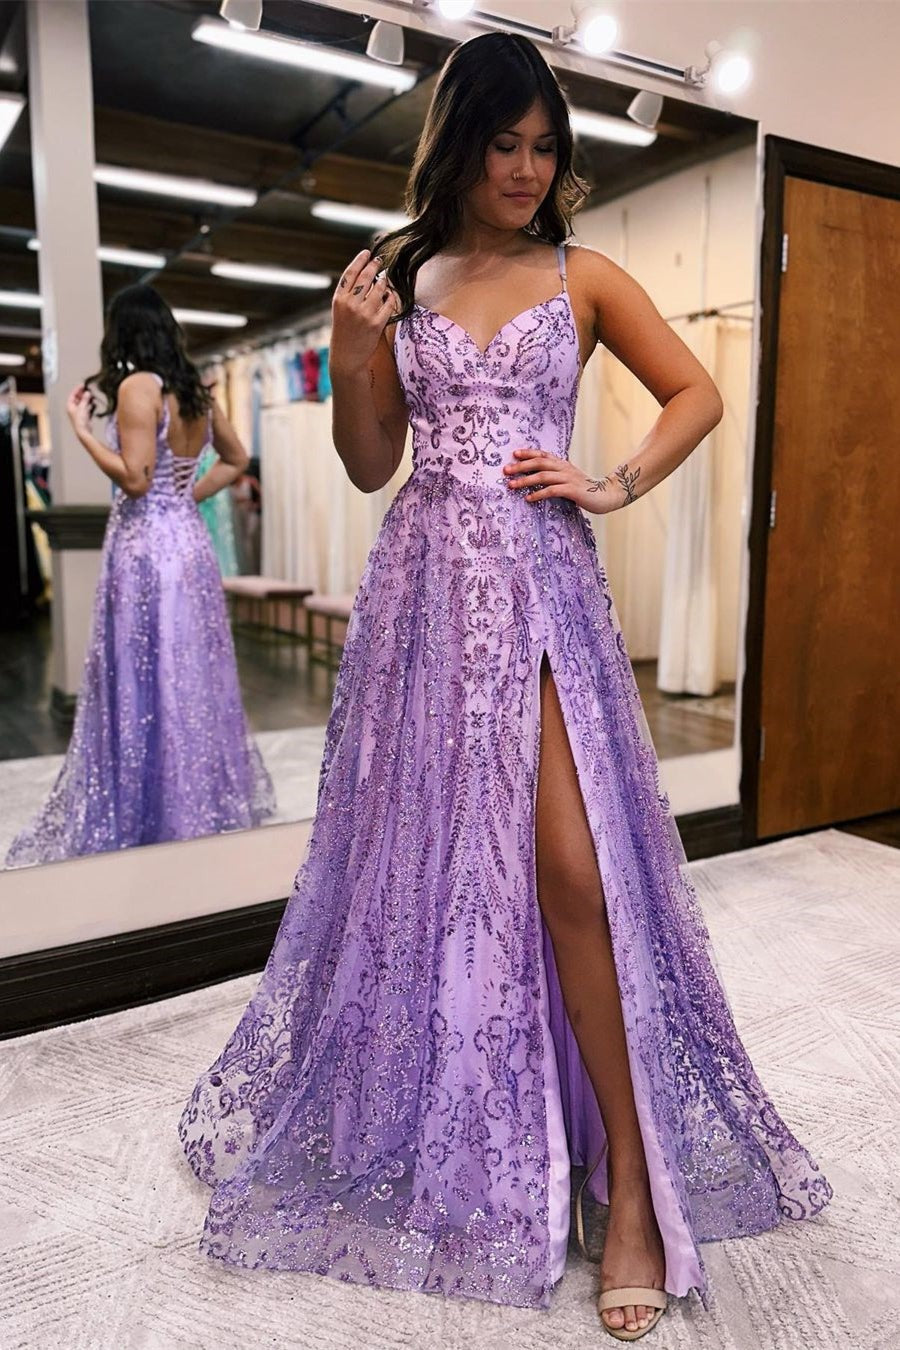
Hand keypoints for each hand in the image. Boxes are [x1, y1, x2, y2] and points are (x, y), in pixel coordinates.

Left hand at [66, 384, 95, 440]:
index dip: (77, 389)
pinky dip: (90, 405)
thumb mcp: (82, 407)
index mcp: (70, 405)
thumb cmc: (80, 420)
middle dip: (83, 394)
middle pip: (78, 398)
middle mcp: (73, 408)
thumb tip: (87, 393)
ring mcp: (79, 412)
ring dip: (87, 399)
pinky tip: (93, 404)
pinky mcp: (84, 416)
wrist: (83, 430)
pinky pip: (87, 408)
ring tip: (92, 396)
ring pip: (83, 403)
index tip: (83, 385)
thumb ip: (85, 399)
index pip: (73, 395)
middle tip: (88, 390)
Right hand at [330, 248, 397, 376]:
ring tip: (384, 279)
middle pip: (365, 277)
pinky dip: (391, 298)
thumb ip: (349, 294)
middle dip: (374, 266)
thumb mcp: (340, 311)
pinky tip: (390, 296)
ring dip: (384, 282)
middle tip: (380, 261)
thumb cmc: (344, 333)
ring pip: (379, 289)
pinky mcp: (376, 324)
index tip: (367, 252)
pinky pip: (388, 304)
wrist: (347, 358)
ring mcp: (364, 314)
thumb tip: (367, 275)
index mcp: (339, 299)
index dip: (359, 260)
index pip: (350, 273)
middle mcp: (350, 305)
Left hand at [502, 448, 639, 513]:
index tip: (514, 454)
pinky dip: (539, 494)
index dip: (528, 453)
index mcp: (563, 464)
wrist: (608, 494)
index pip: (543, 454)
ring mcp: (569, 478)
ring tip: (511, 485)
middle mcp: (564, 468)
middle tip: (505, 470)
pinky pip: (552, 491)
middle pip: (539, 462)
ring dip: (525, 480)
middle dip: (521, 466)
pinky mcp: (572, 490)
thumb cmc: (586, 489)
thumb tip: (537, 478)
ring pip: (543, 476)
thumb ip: (556, 476)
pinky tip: (528, 499)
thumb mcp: (569, 479)